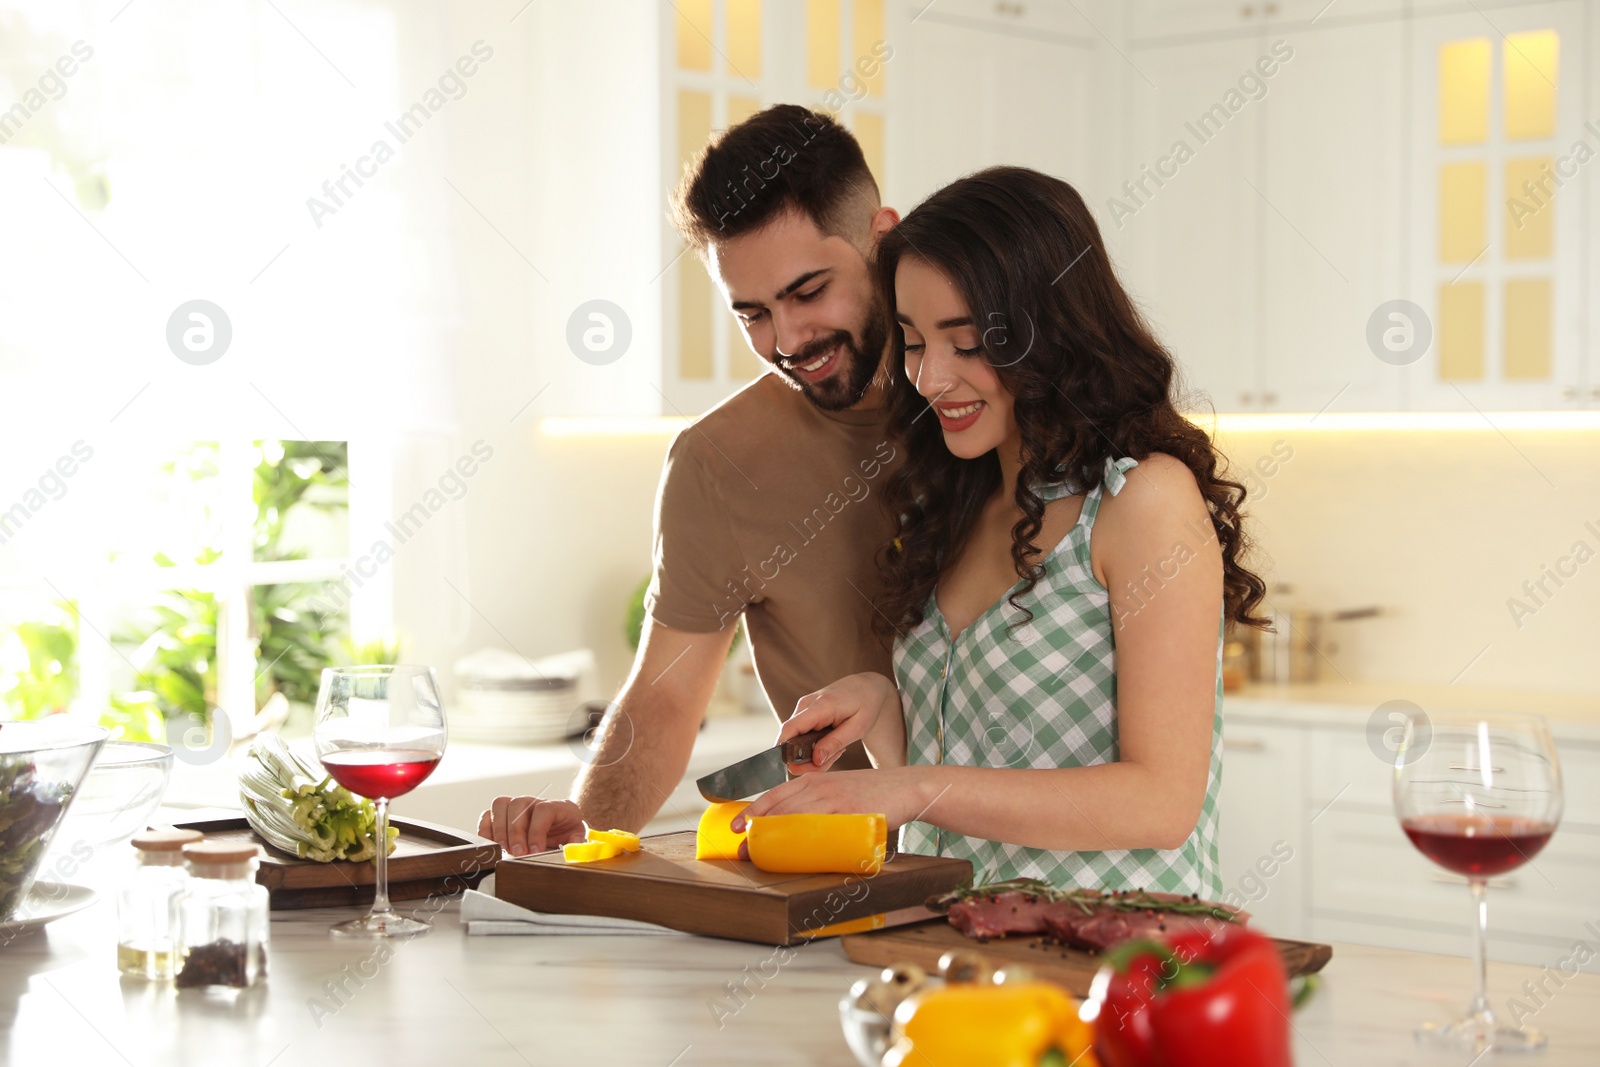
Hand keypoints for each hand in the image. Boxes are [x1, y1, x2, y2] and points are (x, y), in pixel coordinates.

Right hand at [478, 796, 586, 856]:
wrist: (563, 830)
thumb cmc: (568, 835)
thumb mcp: (578, 839)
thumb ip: (575, 845)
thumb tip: (569, 853)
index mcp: (559, 806)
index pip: (543, 809)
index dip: (536, 831)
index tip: (534, 852)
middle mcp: (536, 801)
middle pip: (519, 804)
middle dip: (516, 833)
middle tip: (518, 853)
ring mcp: (518, 805)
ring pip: (501, 804)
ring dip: (500, 830)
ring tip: (505, 850)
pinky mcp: (503, 814)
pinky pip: (488, 814)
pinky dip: (486, 829)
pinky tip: (493, 845)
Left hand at [731, 765, 934, 832]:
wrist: (905, 786)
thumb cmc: (873, 792)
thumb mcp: (840, 790)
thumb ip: (819, 803)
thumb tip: (800, 827)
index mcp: (815, 779)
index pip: (775, 793)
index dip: (753, 809)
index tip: (736, 825)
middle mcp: (819, 785)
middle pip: (778, 808)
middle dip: (757, 829)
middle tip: (743, 848)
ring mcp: (833, 799)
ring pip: (793, 818)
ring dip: (774, 837)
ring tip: (760, 854)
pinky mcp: (848, 812)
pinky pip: (820, 827)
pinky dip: (802, 839)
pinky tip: (792, 851)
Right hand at [779, 672, 899, 773]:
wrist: (868, 686)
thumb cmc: (866, 705)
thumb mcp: (858, 728)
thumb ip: (835, 743)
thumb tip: (815, 760)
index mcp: (820, 706)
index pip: (789, 729)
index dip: (784, 751)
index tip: (794, 768)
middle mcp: (806, 704)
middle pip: (791, 739)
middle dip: (807, 759)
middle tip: (832, 760)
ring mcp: (804, 707)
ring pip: (796, 739)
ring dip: (813, 753)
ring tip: (837, 750)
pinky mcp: (805, 711)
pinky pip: (801, 734)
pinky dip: (813, 744)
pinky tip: (831, 743)